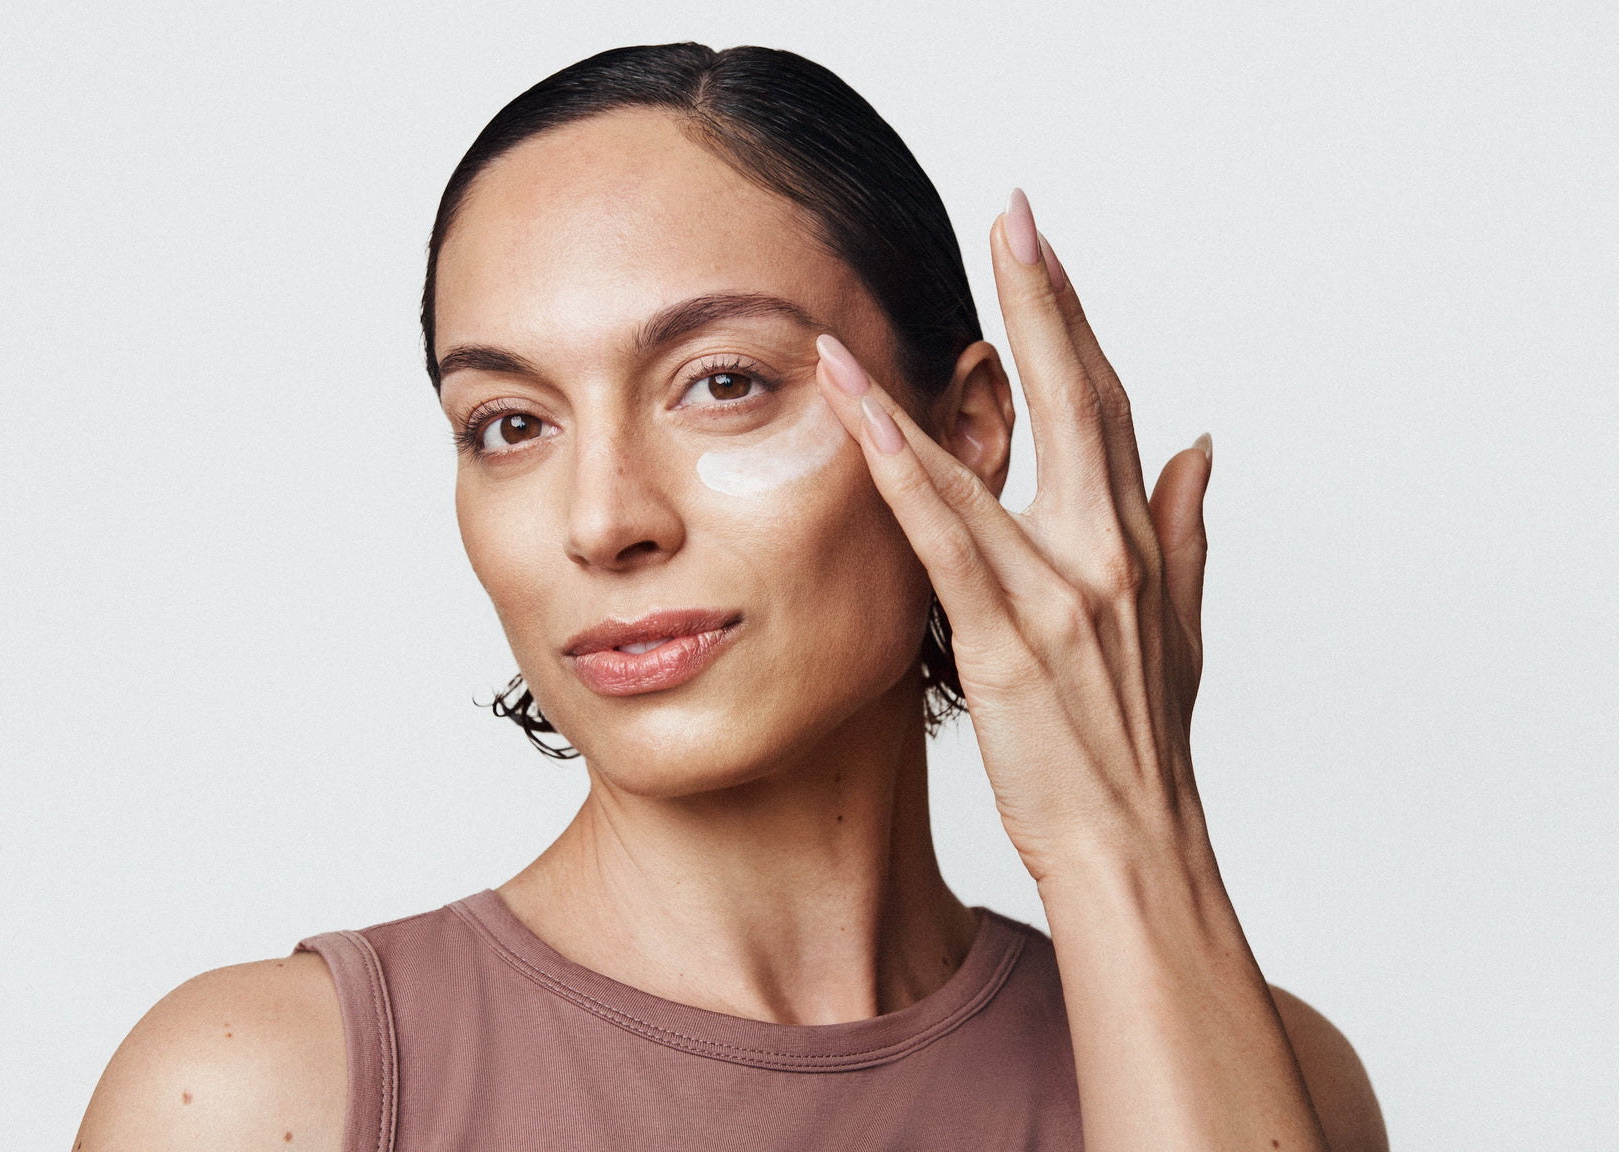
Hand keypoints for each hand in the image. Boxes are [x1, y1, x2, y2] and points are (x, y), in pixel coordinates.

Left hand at [814, 188, 1214, 883]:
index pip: (1108, 404)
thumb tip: (1200, 444)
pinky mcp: (1008, 640)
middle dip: (1043, 301)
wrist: (1137, 847)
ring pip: (989, 461)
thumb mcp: (1181, 629)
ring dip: (926, 382)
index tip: (1045, 250)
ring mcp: (1060, 593)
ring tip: (870, 321)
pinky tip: (860, 415)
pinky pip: (945, 538)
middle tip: (1014, 214)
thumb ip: (1185, 528)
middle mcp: (1107, 551)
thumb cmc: (1143, 747)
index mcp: (1138, 543)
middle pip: (1076, 400)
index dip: (1077, 321)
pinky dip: (901, 471)